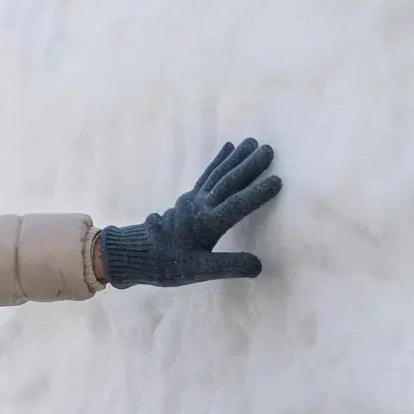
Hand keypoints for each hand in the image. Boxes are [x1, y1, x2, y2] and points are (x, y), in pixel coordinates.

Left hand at [98, 138, 281, 287]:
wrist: (135, 254)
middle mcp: (200, 206)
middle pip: (229, 182)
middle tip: (269, 149)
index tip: (278, 179)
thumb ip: (229, 266)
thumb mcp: (199, 271)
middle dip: (249, 165)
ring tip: (252, 142)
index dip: (257, 193)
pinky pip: (207, 175)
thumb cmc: (168, 265)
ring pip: (218, 174)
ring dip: (236, 158)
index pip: (237, 205)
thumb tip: (260, 265)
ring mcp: (193, 199)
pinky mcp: (188, 197)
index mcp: (206, 223)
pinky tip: (227, 148)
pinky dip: (219, 160)